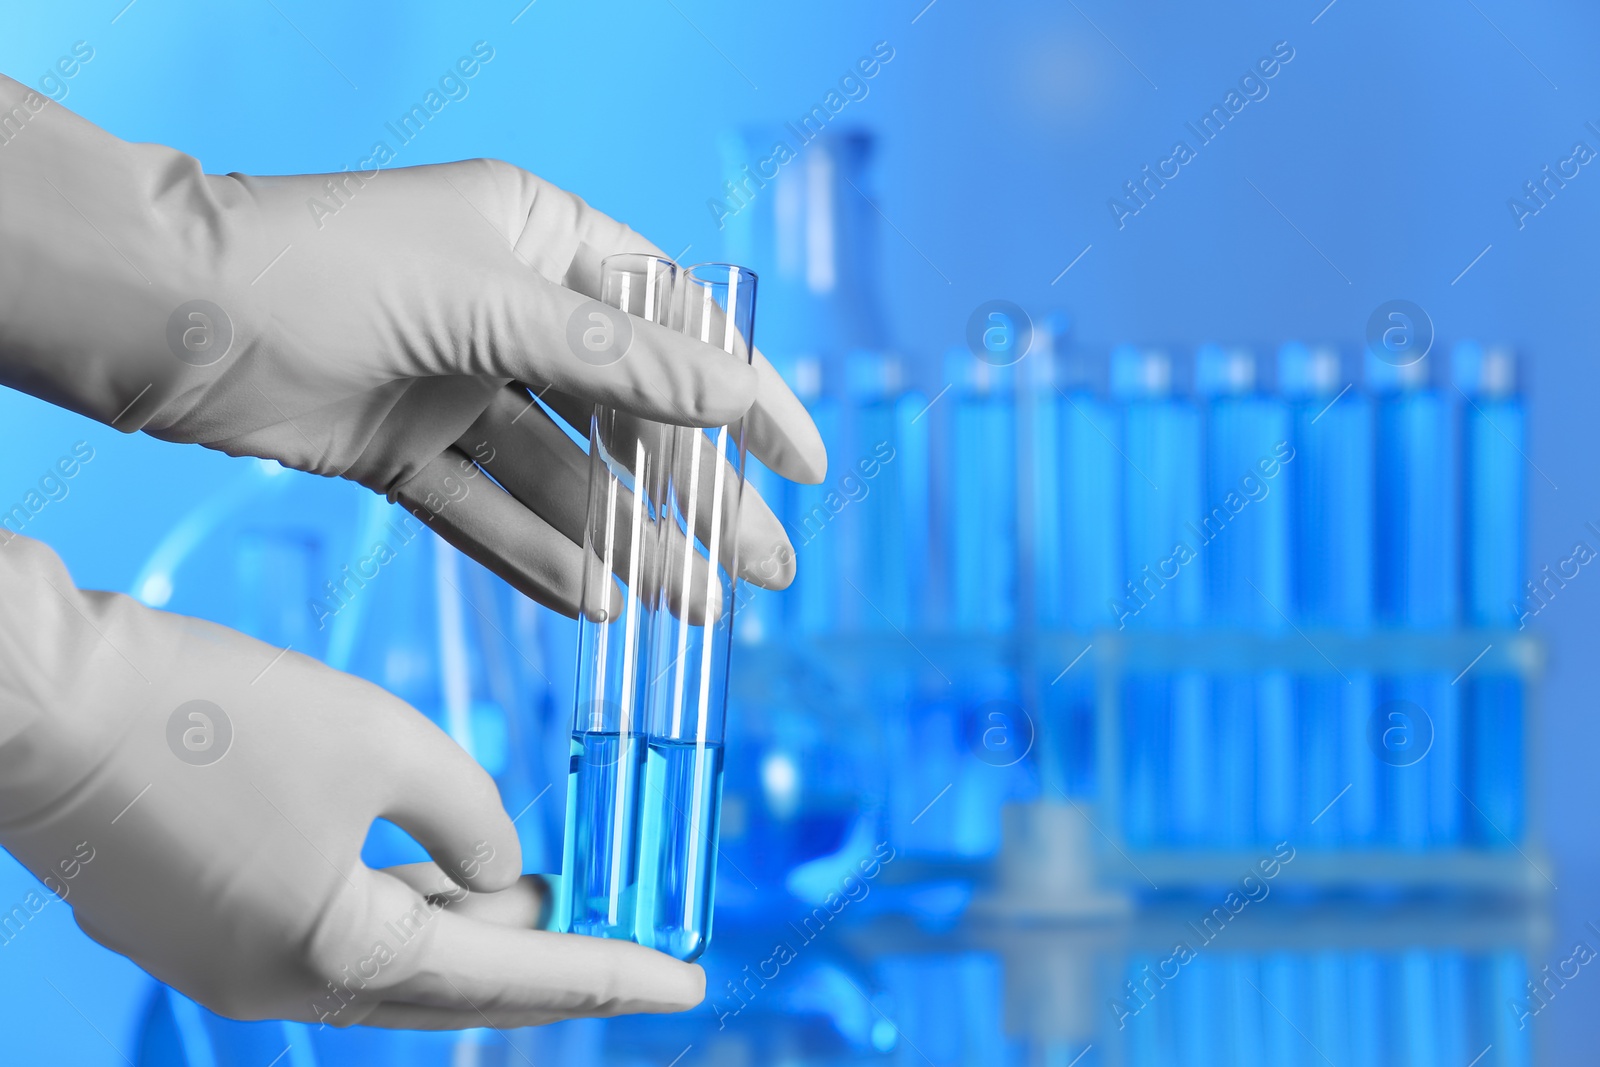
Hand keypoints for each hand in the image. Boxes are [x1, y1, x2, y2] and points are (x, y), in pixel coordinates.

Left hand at [0, 74, 824, 615]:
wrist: (165, 315)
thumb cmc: (324, 268)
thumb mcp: (492, 304)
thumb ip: (618, 359)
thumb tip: (734, 395)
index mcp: (540, 239)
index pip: (674, 327)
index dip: (747, 398)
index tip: (806, 464)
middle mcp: (505, 310)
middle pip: (627, 417)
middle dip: (697, 497)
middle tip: (761, 570)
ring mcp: (452, 383)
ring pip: (562, 476)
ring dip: (627, 542)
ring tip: (692, 610)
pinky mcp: (400, 447)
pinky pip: (487, 509)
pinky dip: (537, 554)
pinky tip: (597, 603)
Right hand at [0, 536, 701, 1027]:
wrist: (35, 693)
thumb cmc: (208, 714)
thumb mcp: (382, 745)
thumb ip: (467, 812)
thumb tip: (504, 863)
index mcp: (331, 959)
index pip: (506, 980)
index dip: (607, 974)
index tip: (686, 979)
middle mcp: (277, 983)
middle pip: (447, 990)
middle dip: (543, 963)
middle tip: (623, 937)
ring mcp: (227, 958)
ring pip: (386, 961)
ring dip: (469, 931)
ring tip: (544, 893)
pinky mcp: (195, 916)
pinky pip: (329, 931)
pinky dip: (398, 906)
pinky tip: (441, 870)